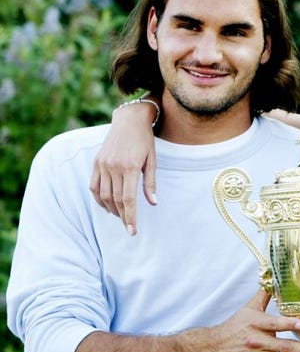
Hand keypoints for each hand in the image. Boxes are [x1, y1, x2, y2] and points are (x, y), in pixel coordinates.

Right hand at [89, 104, 157, 234]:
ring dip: (111, 209)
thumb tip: (153, 203)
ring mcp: (103, 164)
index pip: (128, 199)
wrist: (129, 120)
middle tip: (128, 227)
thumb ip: (150, 183)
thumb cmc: (145, 141)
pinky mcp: (96, 162)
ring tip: (120, 216)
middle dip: (122, 216)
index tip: (132, 231)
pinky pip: (94, 186)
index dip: (130, 217)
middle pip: (116, 200)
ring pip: (104, 195)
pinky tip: (107, 206)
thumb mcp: (152, 160)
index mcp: (130, 167)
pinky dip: (99, 199)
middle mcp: (114, 167)